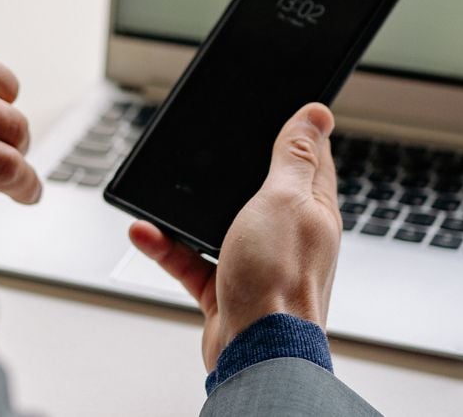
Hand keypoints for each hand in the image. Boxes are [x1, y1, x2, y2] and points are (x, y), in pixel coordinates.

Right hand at [128, 103, 340, 368]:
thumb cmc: (280, 280)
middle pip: (260, 189)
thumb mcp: (285, 199)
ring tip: (161, 195)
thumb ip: (295, 157)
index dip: (294, 132)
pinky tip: (145, 233)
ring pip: (218, 224)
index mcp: (313, 209)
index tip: (276, 109)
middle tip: (211, 149)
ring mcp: (258, 263)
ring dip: (187, 212)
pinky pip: (190, 260)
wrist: (258, 353)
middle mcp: (289, 235)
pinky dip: (166, 247)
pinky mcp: (227, 289)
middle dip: (233, 171)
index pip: (310, 158)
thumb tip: (318, 113)